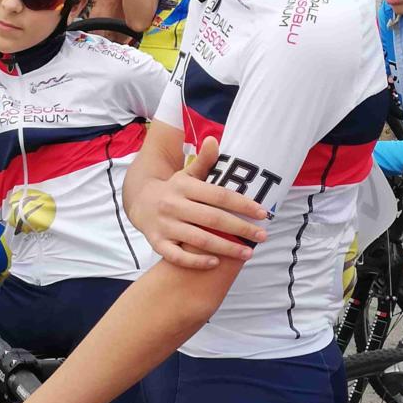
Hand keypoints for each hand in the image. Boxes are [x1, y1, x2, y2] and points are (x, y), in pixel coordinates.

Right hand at [135, 136, 269, 269]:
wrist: (139, 203)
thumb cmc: (174, 190)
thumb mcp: (186, 174)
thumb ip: (204, 161)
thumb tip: (214, 139)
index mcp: (184, 186)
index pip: (219, 195)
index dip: (242, 204)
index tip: (262, 213)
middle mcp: (174, 205)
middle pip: (213, 219)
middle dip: (240, 228)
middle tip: (262, 236)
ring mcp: (165, 225)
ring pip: (199, 239)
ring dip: (226, 248)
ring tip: (248, 252)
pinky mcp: (157, 243)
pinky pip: (177, 256)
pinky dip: (196, 261)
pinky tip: (216, 263)